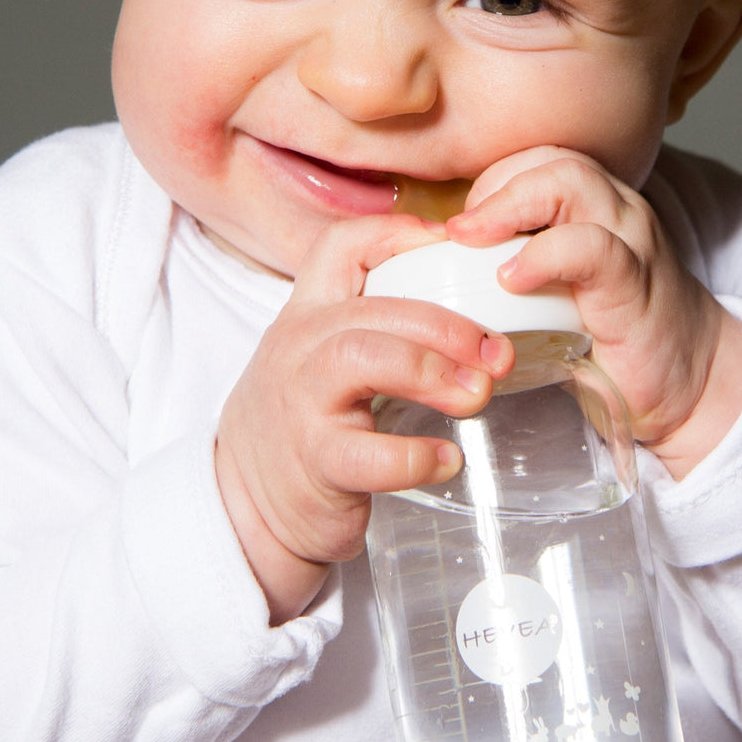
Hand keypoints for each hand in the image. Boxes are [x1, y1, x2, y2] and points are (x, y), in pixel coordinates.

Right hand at [215, 214, 513, 622]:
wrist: (245, 505)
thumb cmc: (303, 422)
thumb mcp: (322, 357)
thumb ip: (378, 327)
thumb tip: (472, 314)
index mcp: (308, 314)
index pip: (342, 246)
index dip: (401, 236)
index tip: (457, 254)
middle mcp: (299, 347)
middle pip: (375, 307)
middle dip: (447, 325)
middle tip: (496, 354)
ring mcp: (301, 403)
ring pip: (362, 357)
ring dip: (431, 372)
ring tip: (477, 395)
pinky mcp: (314, 463)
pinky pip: (367, 453)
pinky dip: (416, 456)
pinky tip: (447, 460)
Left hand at [446, 147, 741, 477]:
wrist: (689, 384)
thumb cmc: (611, 336)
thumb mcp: (558, 289)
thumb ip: (516, 262)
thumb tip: (441, 264)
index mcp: (596, 206)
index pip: (538, 158)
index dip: (492, 179)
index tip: (459, 224)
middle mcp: (617, 210)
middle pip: (553, 158)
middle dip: (494, 184)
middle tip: (455, 231)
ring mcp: (631, 242)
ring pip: (572, 182)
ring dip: (509, 204)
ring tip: (470, 240)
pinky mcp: (636, 285)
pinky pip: (591, 247)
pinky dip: (542, 255)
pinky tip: (512, 278)